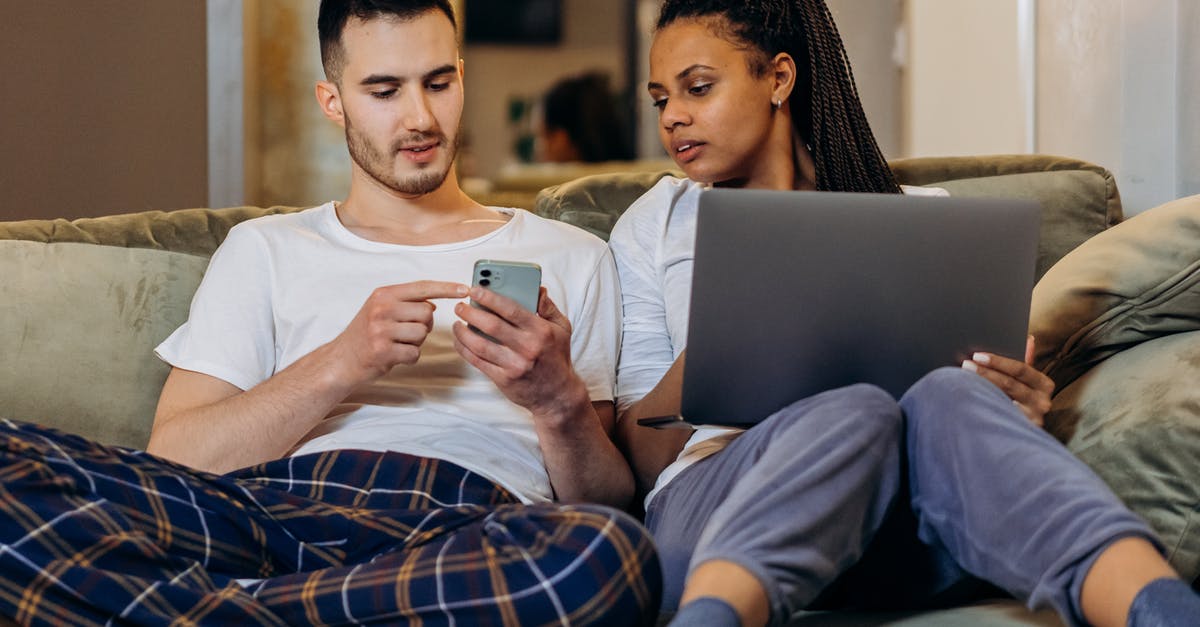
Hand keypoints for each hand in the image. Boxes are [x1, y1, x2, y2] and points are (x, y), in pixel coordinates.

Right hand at [332, 281, 467, 381]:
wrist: (340, 360)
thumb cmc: (363, 335)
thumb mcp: (379, 310)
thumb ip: (405, 303)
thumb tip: (432, 303)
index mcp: (383, 294)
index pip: (422, 287)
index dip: (446, 288)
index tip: (464, 289)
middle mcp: (382, 308)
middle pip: (427, 313)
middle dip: (424, 325)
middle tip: (405, 333)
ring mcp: (381, 329)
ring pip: (422, 333)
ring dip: (415, 342)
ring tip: (397, 344)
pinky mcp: (383, 350)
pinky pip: (415, 353)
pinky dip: (409, 357)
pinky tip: (394, 356)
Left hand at [452, 286, 586, 419]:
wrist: (557, 395)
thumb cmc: (557, 357)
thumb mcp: (562, 329)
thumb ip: (548, 307)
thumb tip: (537, 288)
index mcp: (541, 331)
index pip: (511, 309)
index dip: (490, 297)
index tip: (475, 289)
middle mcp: (527, 347)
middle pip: (491, 326)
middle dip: (471, 313)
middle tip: (460, 306)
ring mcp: (514, 365)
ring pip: (480, 345)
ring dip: (463, 332)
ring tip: (457, 323)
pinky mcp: (504, 380)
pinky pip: (478, 362)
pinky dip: (464, 350)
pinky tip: (460, 341)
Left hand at [962, 335, 1054, 426]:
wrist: (1020, 432)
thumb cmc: (1020, 399)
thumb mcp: (1025, 380)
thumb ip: (1025, 361)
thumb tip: (1029, 338)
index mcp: (1044, 384)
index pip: (1021, 369)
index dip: (998, 361)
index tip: (977, 355)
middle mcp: (1042, 402)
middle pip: (1010, 384)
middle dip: (985, 373)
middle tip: (965, 364)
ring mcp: (1031, 419)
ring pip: (1001, 400)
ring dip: (980, 389)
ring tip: (962, 380)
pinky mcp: (1019, 431)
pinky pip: (997, 417)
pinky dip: (982, 407)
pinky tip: (968, 401)